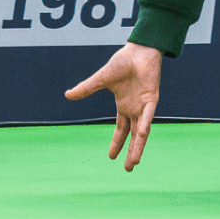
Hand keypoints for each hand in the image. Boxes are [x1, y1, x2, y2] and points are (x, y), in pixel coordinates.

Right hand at [65, 41, 161, 169]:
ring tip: (134, 162)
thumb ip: (86, 88)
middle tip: (128, 169)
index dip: (117, 143)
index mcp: (124, 106)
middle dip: (130, 152)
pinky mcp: (151, 98)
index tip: (111, 158)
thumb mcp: (101, 79)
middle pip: (133, 136)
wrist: (138, 50)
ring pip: (142, 131)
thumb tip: (67, 95)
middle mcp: (135, 109)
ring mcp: (144, 105)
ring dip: (138, 146)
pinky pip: (149, 114)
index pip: (121, 130)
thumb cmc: (123, 62)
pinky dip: (146, 124)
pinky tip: (142, 135)